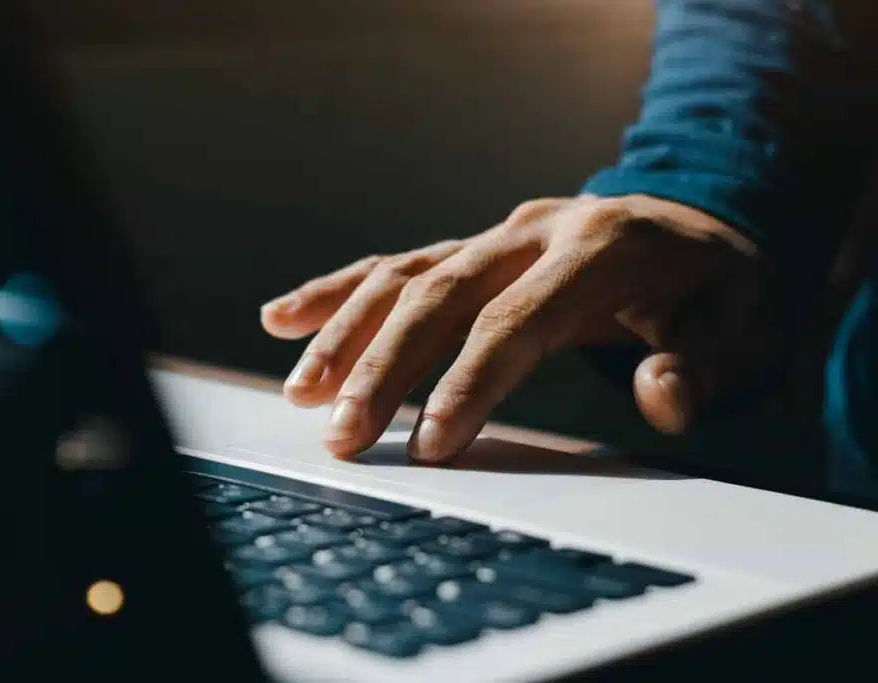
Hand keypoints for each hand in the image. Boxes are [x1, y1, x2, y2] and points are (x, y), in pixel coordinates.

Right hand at [261, 195, 779, 462]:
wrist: (698, 230)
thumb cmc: (716, 292)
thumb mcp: (740, 329)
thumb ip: (700, 364)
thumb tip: (660, 397)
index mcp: (599, 247)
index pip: (518, 318)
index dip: (470, 381)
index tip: (429, 446)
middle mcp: (534, 230)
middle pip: (441, 293)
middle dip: (384, 365)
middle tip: (342, 434)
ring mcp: (496, 235)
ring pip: (404, 275)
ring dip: (345, 333)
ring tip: (301, 393)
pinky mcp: (471, 248)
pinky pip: (395, 264)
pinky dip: (337, 292)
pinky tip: (284, 317)